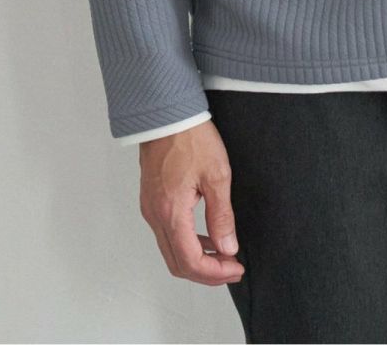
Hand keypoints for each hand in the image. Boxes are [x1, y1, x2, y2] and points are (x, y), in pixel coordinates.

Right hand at [138, 120, 245, 285]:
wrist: (166, 112)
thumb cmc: (190, 136)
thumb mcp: (216, 175)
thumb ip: (222, 215)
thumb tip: (228, 247)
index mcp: (170, 211)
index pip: (191, 261)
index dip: (215, 272)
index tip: (236, 268)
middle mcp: (154, 215)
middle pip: (177, 263)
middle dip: (206, 272)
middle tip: (231, 267)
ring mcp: (150, 208)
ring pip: (170, 251)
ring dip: (196, 259)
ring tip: (223, 253)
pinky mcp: (151, 200)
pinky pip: (166, 234)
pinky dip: (186, 243)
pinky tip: (206, 235)